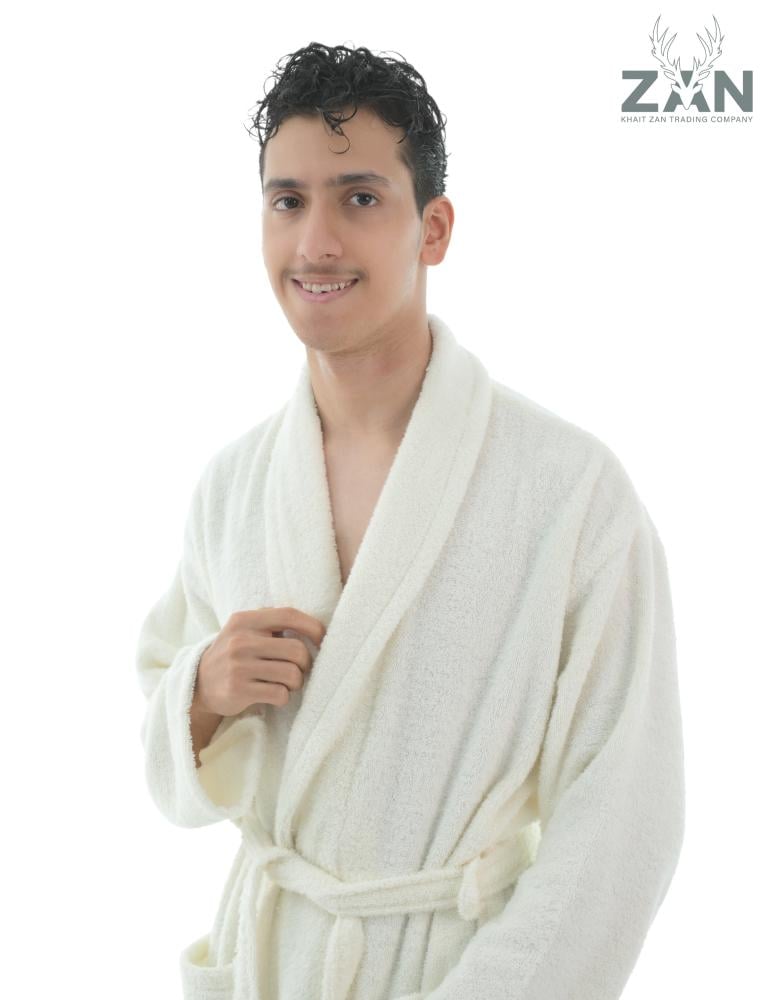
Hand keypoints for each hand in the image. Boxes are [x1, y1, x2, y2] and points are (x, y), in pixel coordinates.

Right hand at [192, 607, 326, 717]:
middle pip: (297, 650)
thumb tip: (315, 629)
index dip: (313, 626)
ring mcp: (238, 666)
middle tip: (298, 669)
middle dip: (305, 663)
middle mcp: (241, 640)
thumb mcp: (245, 631)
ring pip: (292, 674)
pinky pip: (280, 694)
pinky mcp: (238, 690)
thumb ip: (272, 624)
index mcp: (245, 620)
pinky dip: (283, 697)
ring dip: (296, 682)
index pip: (288, 615)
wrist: (199, 684)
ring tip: (286, 683)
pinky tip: (273, 694)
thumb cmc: (235, 655)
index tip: (322, 639)